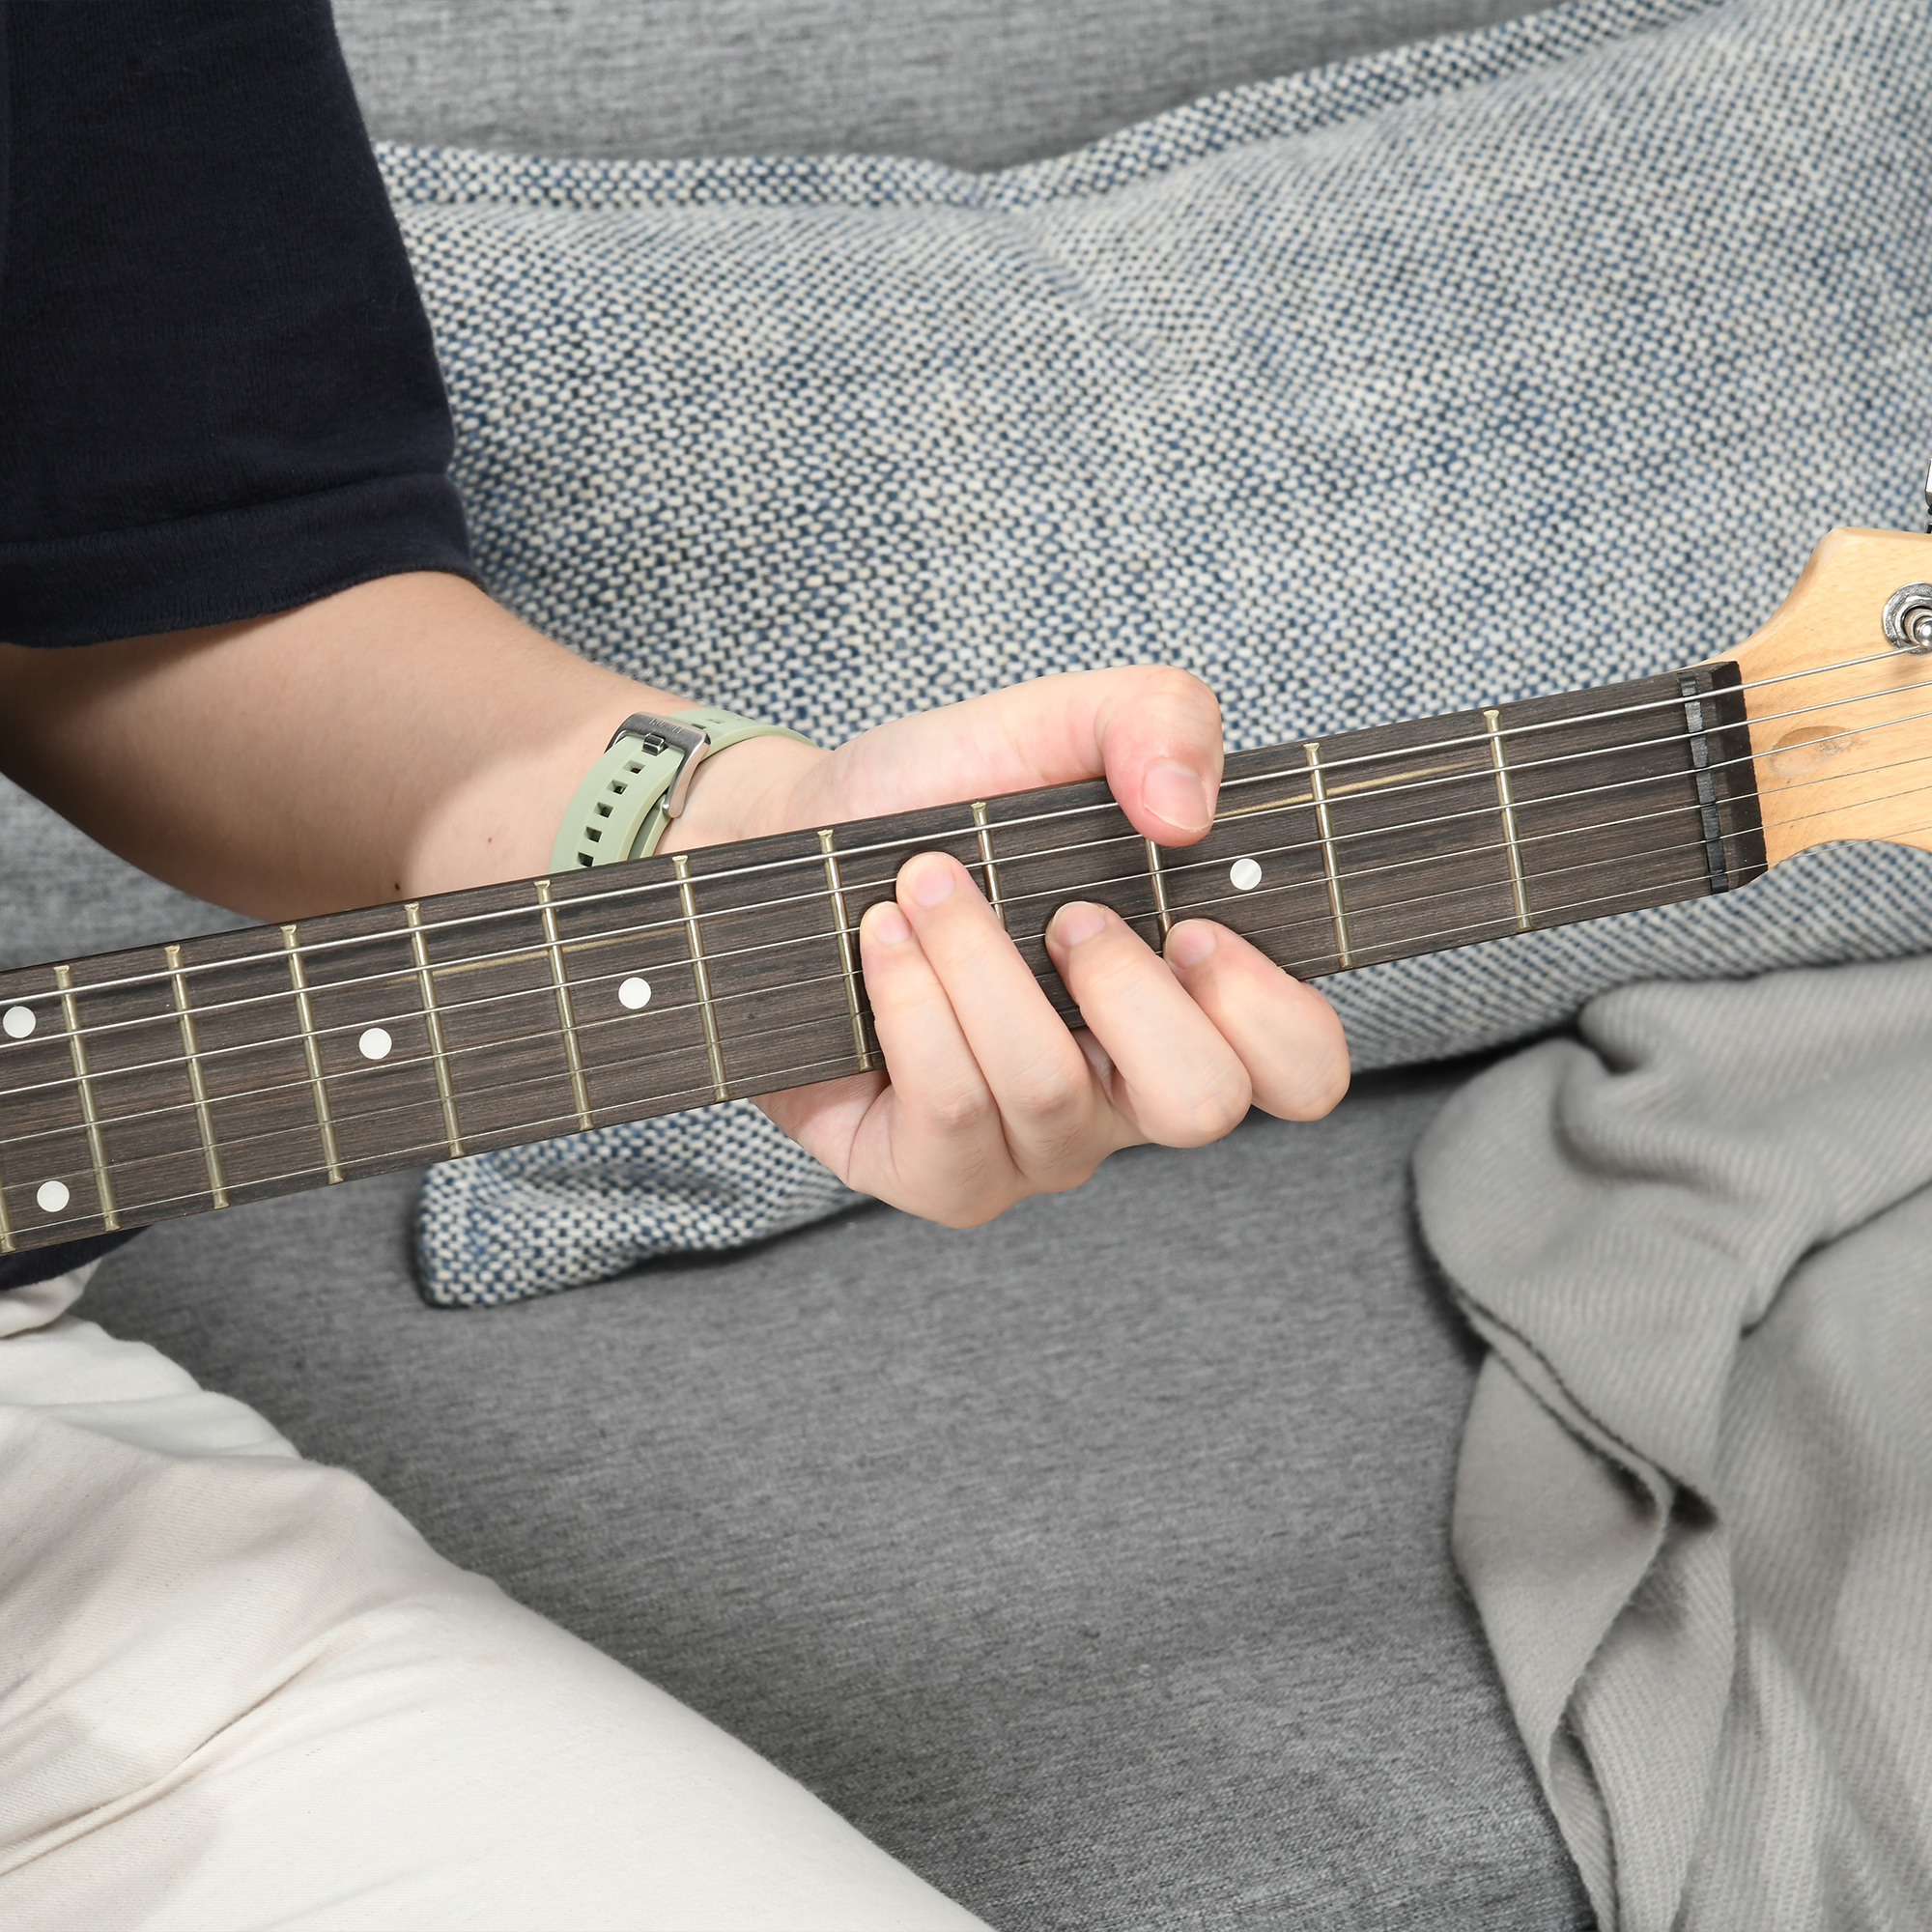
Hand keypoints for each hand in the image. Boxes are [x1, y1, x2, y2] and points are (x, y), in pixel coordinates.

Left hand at [662, 668, 1349, 1225]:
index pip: (1302, 1073)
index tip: (1194, 922)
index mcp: (1187, 1003)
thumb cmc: (937, 799)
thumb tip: (1187, 810)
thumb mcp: (1052, 724)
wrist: (790, 841)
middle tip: (1062, 913)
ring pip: (1050, 1093)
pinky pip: (953, 1114)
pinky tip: (882, 940)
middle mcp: (1124, 1092)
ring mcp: (1034, 1147)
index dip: (1272, 1013)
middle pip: (1202, 1106)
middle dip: (1125, 988)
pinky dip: (913, 1005)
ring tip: (925, 888)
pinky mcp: (938, 1174)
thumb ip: (1156, 718)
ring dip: (980, 964)